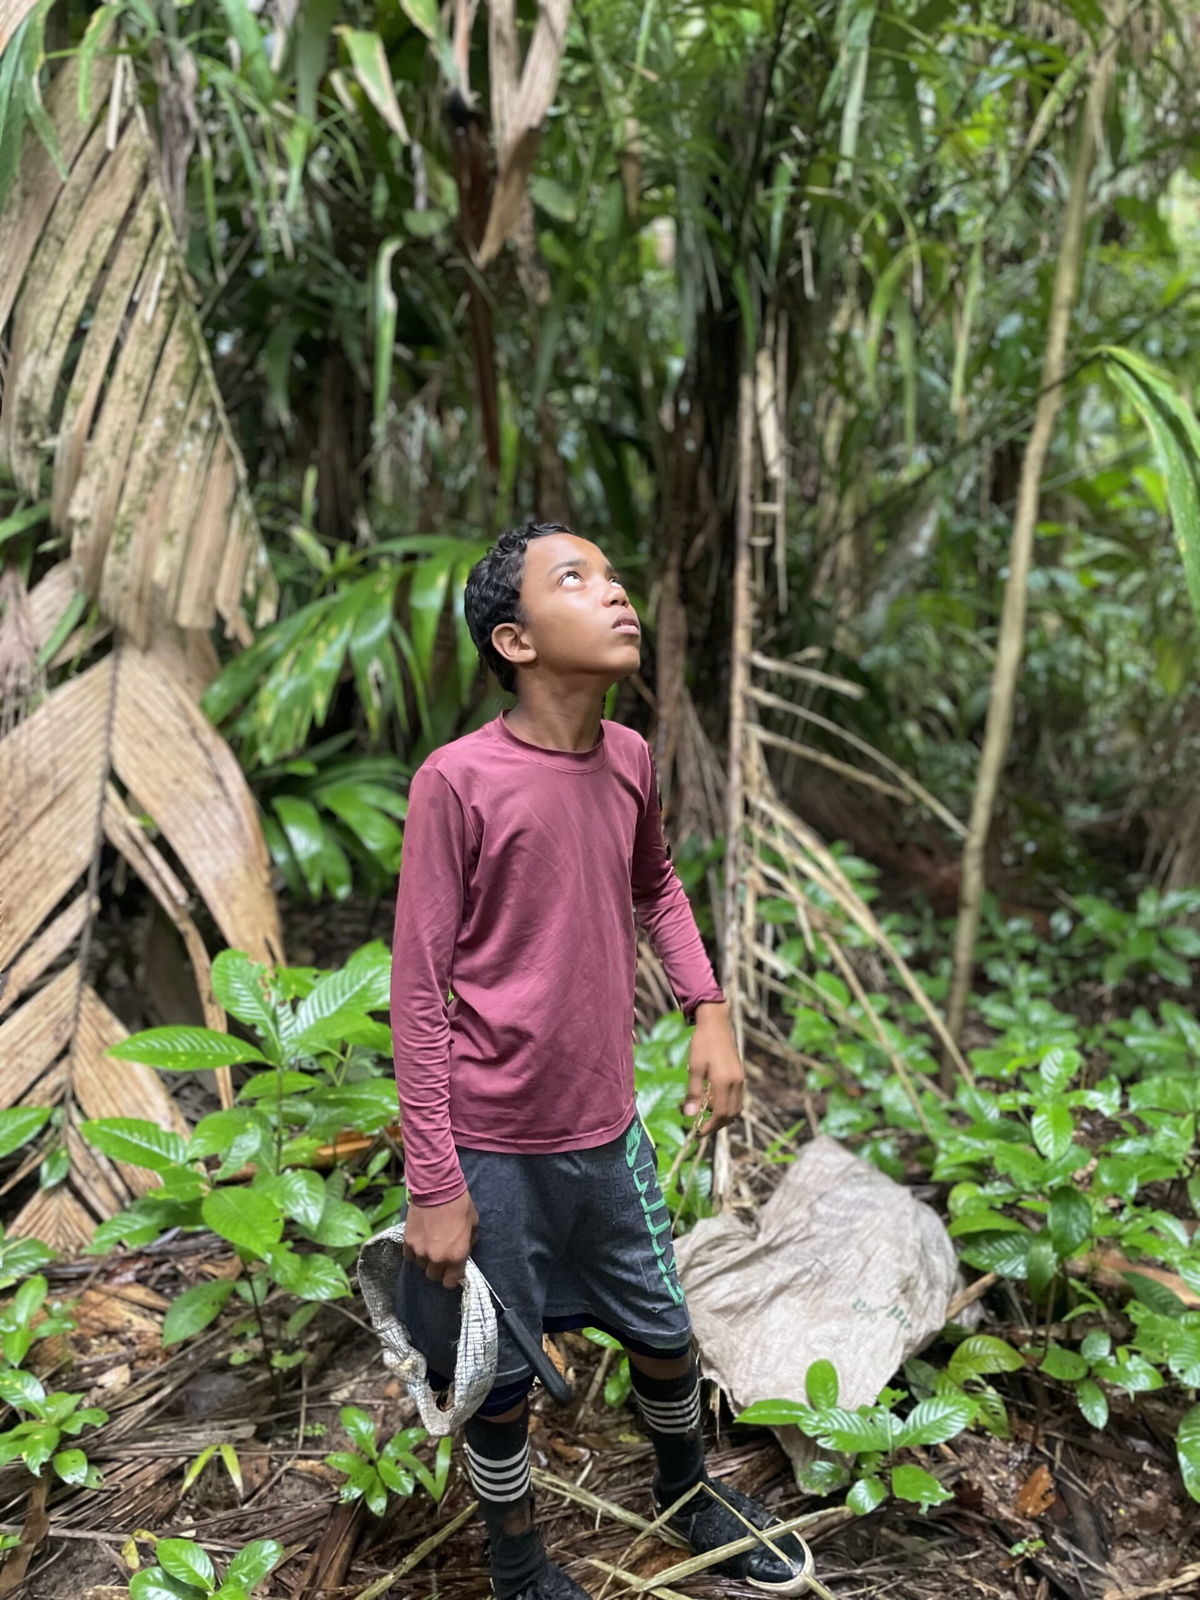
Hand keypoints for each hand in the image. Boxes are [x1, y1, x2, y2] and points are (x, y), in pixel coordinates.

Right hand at [404, 1191, 478, 1287]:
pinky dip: (414, 1251)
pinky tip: (419, 1241)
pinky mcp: (408, 1242)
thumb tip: (463, 1249)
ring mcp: (420, 1251)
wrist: (438, 1189)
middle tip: (440, 1255)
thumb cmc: (459, 1205)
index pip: (450, 1282)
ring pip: (420, 1265)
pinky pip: (409, 1256)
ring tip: (429, 1245)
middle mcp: (437, 1259)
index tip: (451, 1270)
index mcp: (456, 1256)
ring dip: (425, 1259)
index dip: (451, 1277)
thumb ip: (468, 1242)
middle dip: (438, 1268)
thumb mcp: (473, 1225)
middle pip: (433, 1276)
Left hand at [683, 1000, 743, 1132]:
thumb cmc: (702, 1043)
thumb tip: (689, 1115)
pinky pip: (738, 1098)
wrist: (716, 1023)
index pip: (720, 1114)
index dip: (709, 1127)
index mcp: (724, 1082)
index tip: (698, 1132)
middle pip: (730, 1115)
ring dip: (723, 1117)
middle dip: (717, 1125)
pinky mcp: (739, 1074)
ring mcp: (740, 1079)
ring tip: (707, 1117)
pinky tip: (714, 1103)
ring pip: (736, 1108)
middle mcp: (736, 1083)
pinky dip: (728, 1106)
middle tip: (701, 1128)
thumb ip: (693, 1093)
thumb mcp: (694, 1068)